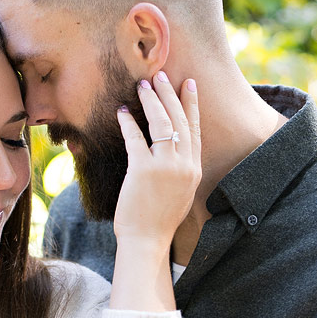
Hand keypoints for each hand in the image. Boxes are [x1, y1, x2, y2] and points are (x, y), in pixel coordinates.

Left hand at [113, 74, 200, 248]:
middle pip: (180, 120)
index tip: (189, 83)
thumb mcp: (180, 193)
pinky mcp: (144, 171)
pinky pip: (136, 138)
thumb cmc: (159, 220)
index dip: (191, 104)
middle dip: (169, 94)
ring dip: (151, 101)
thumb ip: (180, 170)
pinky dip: (128, 122)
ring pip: (162, 123)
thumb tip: (172, 151)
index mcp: (194, 169)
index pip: (195, 129)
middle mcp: (184, 165)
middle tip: (160, 75)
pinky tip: (121, 111)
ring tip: (143, 85)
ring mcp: (165, 167)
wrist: (148, 241)